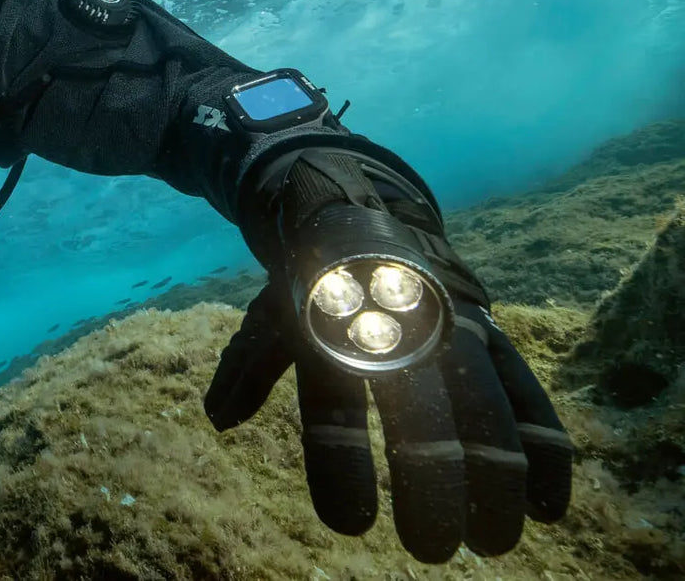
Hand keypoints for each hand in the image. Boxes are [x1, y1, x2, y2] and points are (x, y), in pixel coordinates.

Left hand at [203, 280, 573, 561]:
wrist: (362, 217)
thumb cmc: (309, 286)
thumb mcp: (268, 318)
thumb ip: (246, 368)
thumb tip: (218, 416)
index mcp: (330, 326)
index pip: (332, 399)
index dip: (341, 459)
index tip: (349, 523)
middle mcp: (397, 326)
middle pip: (420, 407)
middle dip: (430, 480)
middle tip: (430, 548)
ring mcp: (452, 326)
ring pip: (484, 402)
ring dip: (495, 475)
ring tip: (492, 543)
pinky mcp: (493, 331)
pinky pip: (526, 389)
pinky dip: (543, 444)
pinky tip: (547, 505)